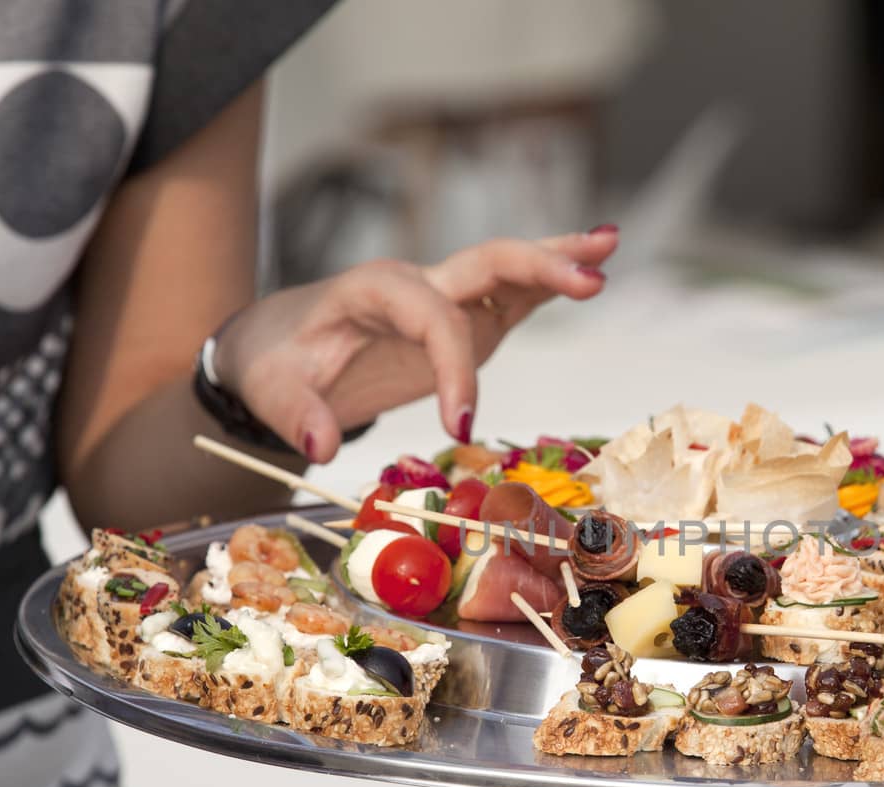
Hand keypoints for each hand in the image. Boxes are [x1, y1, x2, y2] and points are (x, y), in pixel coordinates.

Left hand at [213, 228, 619, 461]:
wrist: (277, 341)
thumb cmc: (277, 362)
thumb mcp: (271, 391)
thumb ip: (295, 415)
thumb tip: (322, 445)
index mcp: (373, 293)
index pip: (431, 319)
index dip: (452, 370)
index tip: (456, 430)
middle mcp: (418, 283)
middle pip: (486, 262)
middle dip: (538, 267)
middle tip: (591, 278)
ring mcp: (445, 296)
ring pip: (508, 268)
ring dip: (559, 257)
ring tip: (612, 245)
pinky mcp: (463, 318)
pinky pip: (512, 295)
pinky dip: (551, 284)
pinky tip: (593, 272)